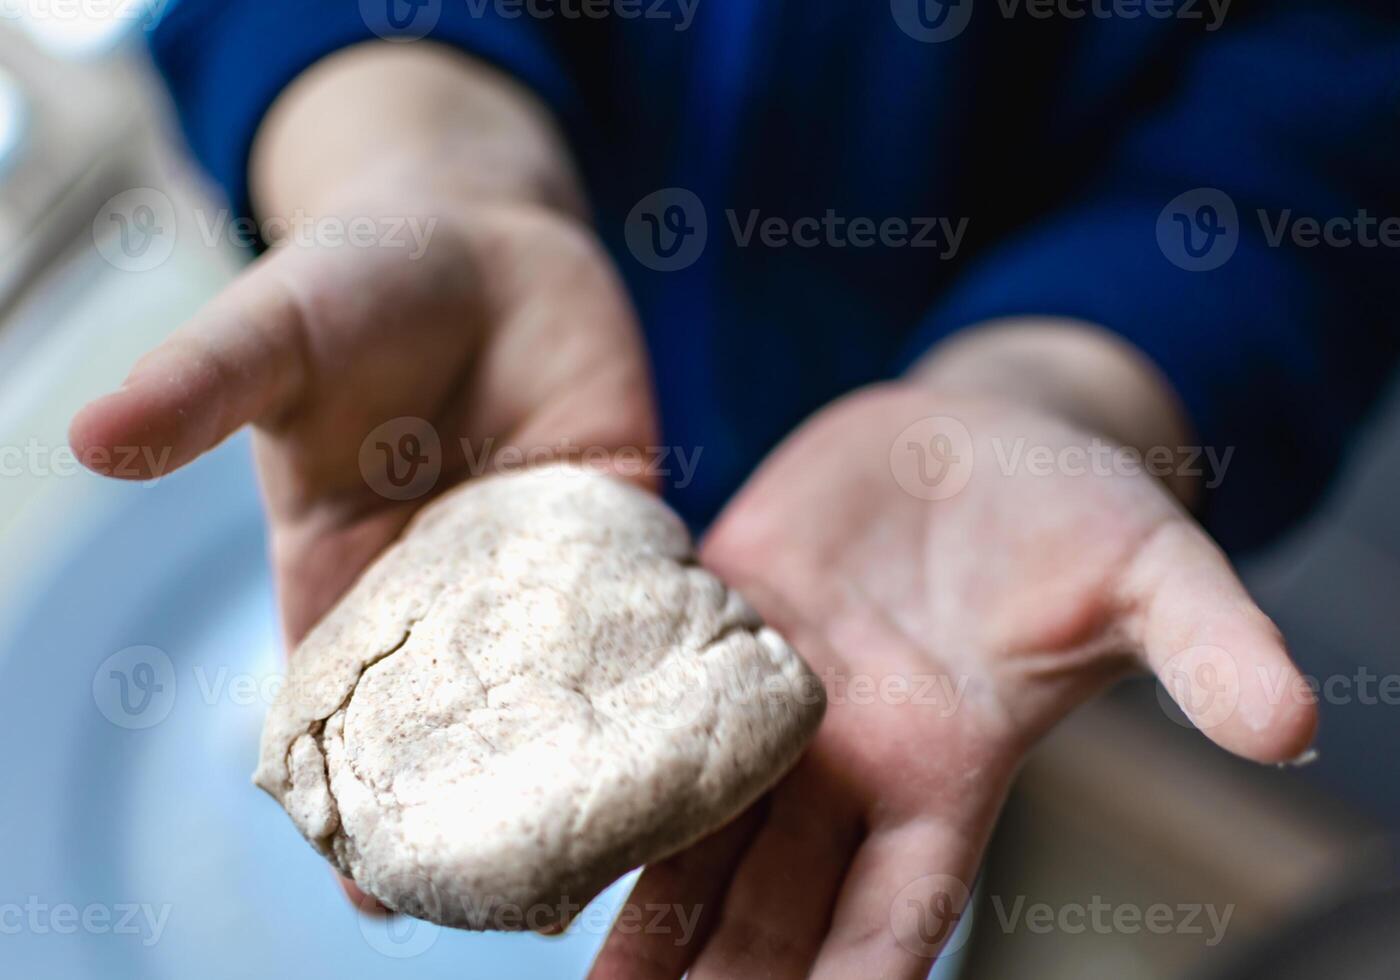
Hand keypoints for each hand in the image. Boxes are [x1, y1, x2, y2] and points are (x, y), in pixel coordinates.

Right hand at [70, 44, 654, 911]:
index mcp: (344, 575)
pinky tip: (704, 716)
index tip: (376, 890)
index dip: (354, 802)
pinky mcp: (621, 516)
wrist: (479, 229)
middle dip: (489, 804)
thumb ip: (203, 383)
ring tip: (629, 833)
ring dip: (594, 748)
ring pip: (567, 679)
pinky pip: (652, 598)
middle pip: (466, 723)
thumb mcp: (275, 328)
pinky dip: (673, 653)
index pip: (341, 715)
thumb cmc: (358, 281)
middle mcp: (447, 589)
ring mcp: (542, 560)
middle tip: (529, 893)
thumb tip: (91, 436)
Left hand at [592, 323, 1316, 978]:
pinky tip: (535, 788)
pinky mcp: (720, 618)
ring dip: (638, 900)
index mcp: (948, 766)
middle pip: (772, 895)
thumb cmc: (1078, 511)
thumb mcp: (1154, 566)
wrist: (982, 433)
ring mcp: (775, 693)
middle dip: (714, 973)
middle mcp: (848, 755)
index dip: (852, 979)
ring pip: (697, 820)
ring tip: (572, 976)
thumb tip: (1294, 724)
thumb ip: (1210, 643)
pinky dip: (603, 747)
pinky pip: (654, 696)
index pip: (896, 907)